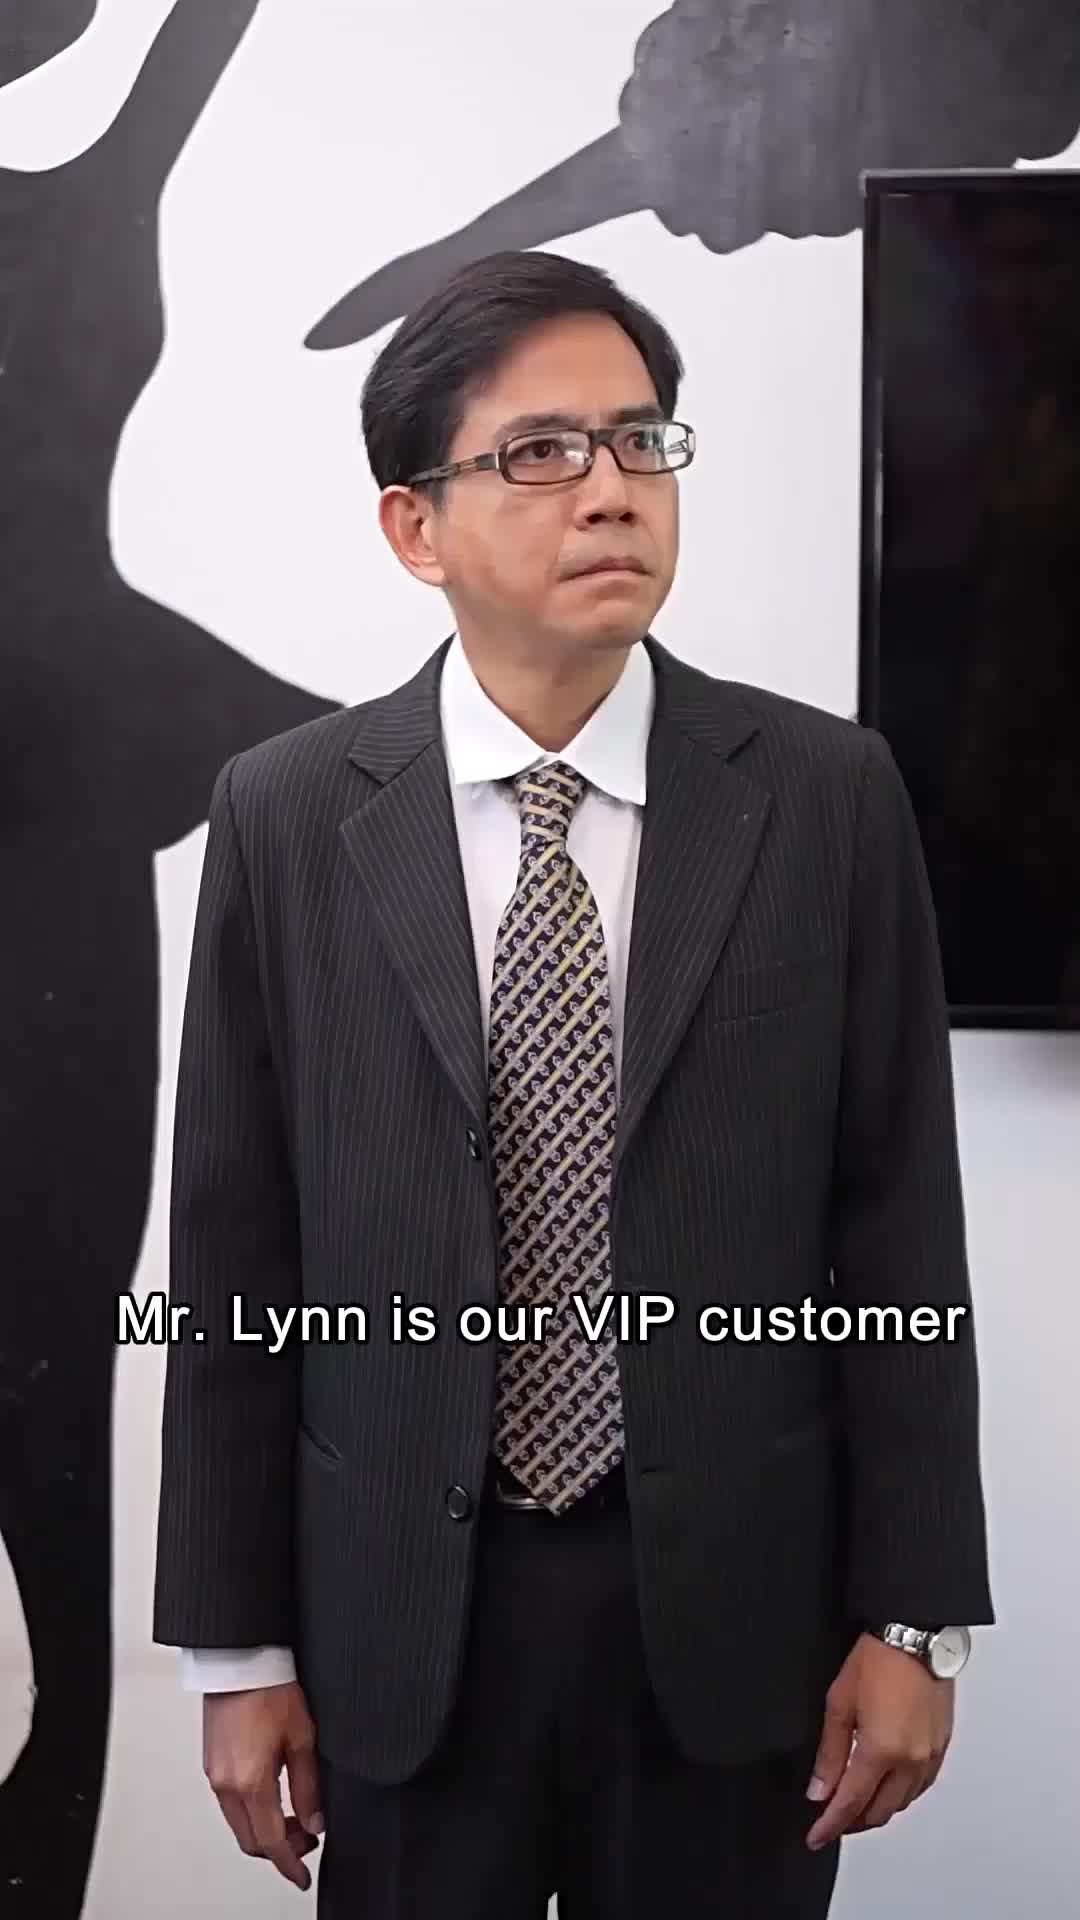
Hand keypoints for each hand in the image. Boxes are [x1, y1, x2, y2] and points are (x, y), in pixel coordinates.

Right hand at [203, 1681, 323, 1890]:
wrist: (239, 1660)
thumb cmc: (269, 1689)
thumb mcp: (302, 1738)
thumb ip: (308, 1786)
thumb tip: (315, 1821)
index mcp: (251, 1782)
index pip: (271, 1842)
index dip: (290, 1864)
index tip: (302, 1876)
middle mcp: (226, 1784)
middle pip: (251, 1840)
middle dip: (280, 1849)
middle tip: (307, 1840)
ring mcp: (215, 1774)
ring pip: (239, 1824)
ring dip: (265, 1830)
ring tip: (295, 1818)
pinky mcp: (212, 1763)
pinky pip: (230, 1804)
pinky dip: (252, 1812)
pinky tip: (273, 1798)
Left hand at [805, 1633, 952, 1850]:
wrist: (916, 1634)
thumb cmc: (878, 1658)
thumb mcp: (839, 1702)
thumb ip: (830, 1753)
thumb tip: (819, 1789)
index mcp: (882, 1750)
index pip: (850, 1804)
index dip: (830, 1826)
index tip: (815, 1836)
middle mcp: (911, 1760)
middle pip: (879, 1812)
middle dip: (852, 1822)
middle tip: (831, 1820)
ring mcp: (930, 1756)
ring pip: (902, 1804)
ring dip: (877, 1810)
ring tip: (855, 1805)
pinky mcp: (941, 1747)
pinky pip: (920, 1787)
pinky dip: (900, 1795)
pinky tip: (887, 1788)